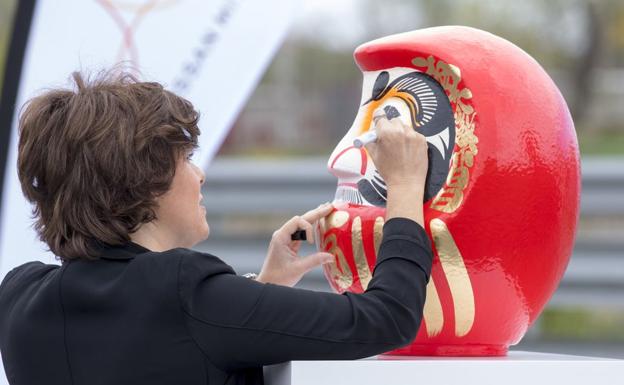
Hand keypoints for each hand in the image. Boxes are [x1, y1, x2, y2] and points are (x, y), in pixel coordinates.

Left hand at [257, 203, 334, 286]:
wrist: (267, 284)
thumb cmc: (278, 278)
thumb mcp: (298, 269)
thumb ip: (315, 261)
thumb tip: (331, 256)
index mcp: (281, 237)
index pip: (297, 221)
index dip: (308, 228)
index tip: (311, 243)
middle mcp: (282, 234)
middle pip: (301, 219)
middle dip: (316, 213)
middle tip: (330, 207)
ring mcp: (285, 238)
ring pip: (301, 224)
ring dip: (314, 218)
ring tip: (326, 210)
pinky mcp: (289, 244)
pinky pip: (301, 232)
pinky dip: (311, 227)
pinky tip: (319, 222)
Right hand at [365, 111, 428, 225]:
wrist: (406, 183)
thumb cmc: (389, 171)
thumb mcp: (374, 155)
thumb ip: (371, 141)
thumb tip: (371, 134)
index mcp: (386, 133)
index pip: (380, 117)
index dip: (378, 121)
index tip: (379, 122)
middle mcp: (400, 130)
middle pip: (393, 121)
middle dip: (390, 128)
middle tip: (389, 140)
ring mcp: (413, 135)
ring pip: (404, 127)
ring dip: (401, 133)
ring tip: (400, 147)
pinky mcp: (422, 140)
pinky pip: (414, 134)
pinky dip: (410, 139)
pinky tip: (408, 150)